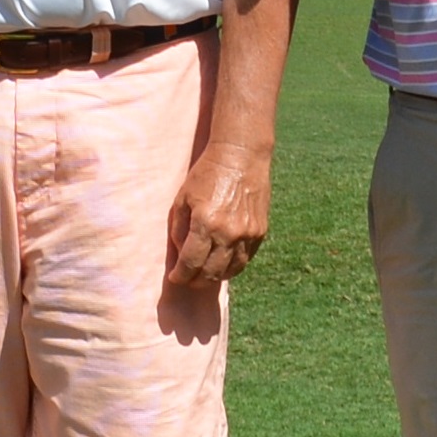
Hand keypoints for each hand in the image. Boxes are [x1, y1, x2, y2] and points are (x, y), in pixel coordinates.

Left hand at [165, 139, 272, 286]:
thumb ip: (179, 229)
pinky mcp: (260, 232)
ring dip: (215, 277)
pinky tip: (222, 264)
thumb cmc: (207, 174)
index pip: (190, 263)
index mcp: (205, 223)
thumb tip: (180, 254)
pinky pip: (245, 259)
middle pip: (211, 273)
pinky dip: (232, 266)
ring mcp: (248, 234)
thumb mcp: (183, 198)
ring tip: (204, 275)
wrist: (241, 156)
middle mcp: (229, 233)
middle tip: (188, 279)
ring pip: (231, 270)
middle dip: (196, 281)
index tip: (175, 277)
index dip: (181, 275)